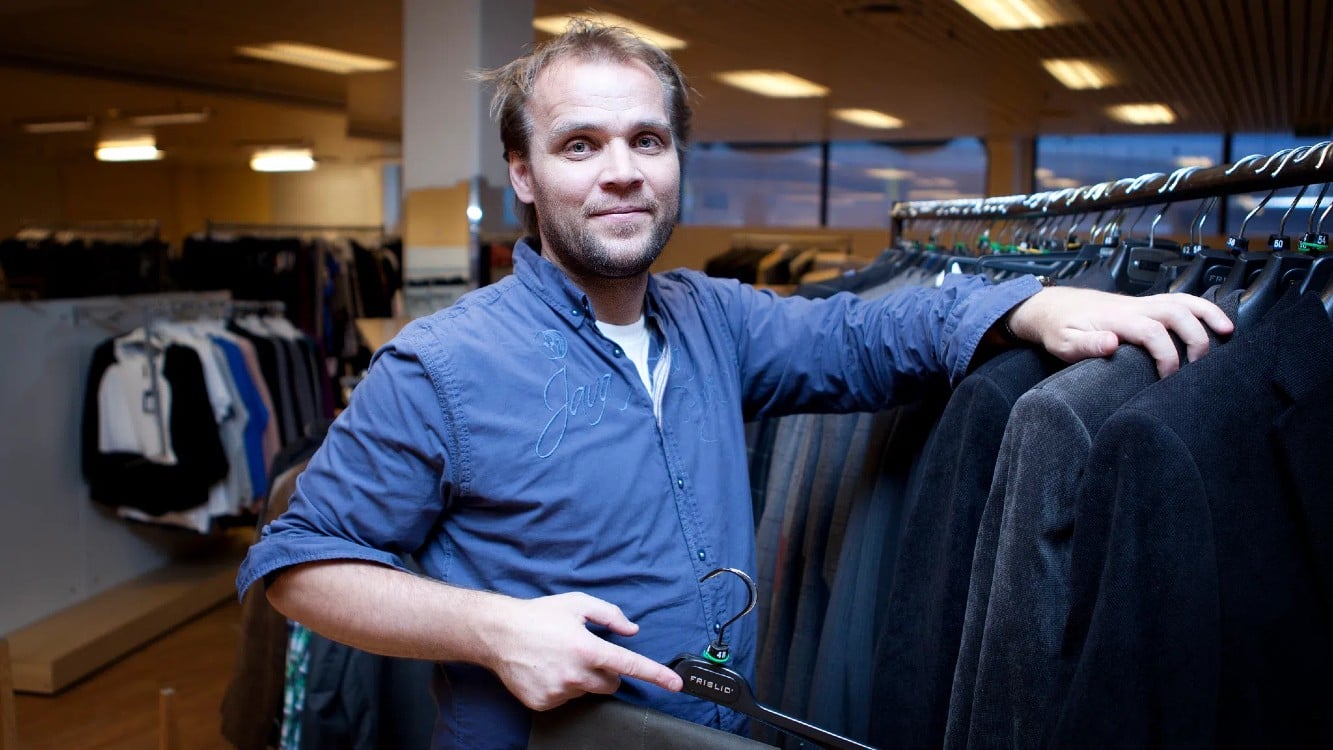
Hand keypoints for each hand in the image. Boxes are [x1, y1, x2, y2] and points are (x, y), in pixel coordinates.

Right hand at [485, 592, 682, 710]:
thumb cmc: (539, 615)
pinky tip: (548, 669)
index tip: (675, 685)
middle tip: (587, 654)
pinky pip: (566, 699)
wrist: (498, 633)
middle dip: (607, 671)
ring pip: (588, 691)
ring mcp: (559, 692)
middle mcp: (575, 674)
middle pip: (611, 683)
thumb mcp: (577, 604)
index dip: (656, 675)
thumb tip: (631, 629)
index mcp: (588, 649)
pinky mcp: (544, 703)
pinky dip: (562, 687)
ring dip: (583, 678)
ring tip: (560, 658)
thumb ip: (609, 615)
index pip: (630, 666)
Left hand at [1005, 286, 1234, 377]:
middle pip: (1175, 311)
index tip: (1168, 377)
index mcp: (1115, 318)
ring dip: (1207, 313)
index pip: (1152, 331)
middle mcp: (1132, 307)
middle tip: (1201, 363)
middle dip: (1195, 336)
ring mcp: (1140, 304)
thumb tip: (1112, 344)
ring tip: (1228, 331)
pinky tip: (1213, 319)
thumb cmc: (1056, 328)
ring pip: (1181, 300)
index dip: (1166, 355)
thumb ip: (1086, 344)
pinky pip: (1177, 300)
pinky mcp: (1143, 305)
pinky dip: (1199, 307)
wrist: (1049, 307)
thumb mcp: (1062, 343)